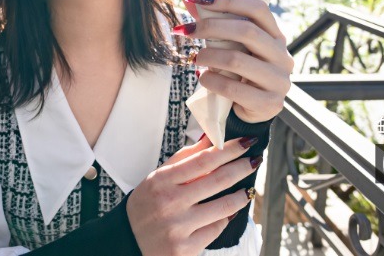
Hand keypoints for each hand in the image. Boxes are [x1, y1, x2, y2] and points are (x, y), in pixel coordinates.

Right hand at [126, 134, 261, 255]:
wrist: (128, 241)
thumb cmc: (146, 205)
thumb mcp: (157, 177)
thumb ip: (184, 157)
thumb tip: (210, 138)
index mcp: (162, 181)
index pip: (203, 160)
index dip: (229, 149)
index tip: (245, 142)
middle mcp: (170, 203)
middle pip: (218, 180)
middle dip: (242, 167)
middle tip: (255, 160)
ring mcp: (178, 227)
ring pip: (223, 207)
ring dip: (241, 195)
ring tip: (248, 189)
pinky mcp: (185, 248)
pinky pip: (216, 229)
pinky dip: (225, 218)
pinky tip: (228, 212)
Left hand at [176, 0, 292, 122]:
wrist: (250, 111)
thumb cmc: (238, 71)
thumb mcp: (229, 45)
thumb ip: (210, 18)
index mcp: (275, 36)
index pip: (257, 8)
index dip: (227, 0)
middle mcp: (282, 55)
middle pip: (246, 31)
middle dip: (211, 27)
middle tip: (187, 31)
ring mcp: (279, 80)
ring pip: (237, 59)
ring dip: (208, 56)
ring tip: (195, 58)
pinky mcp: (269, 103)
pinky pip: (234, 88)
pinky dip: (212, 81)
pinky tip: (203, 78)